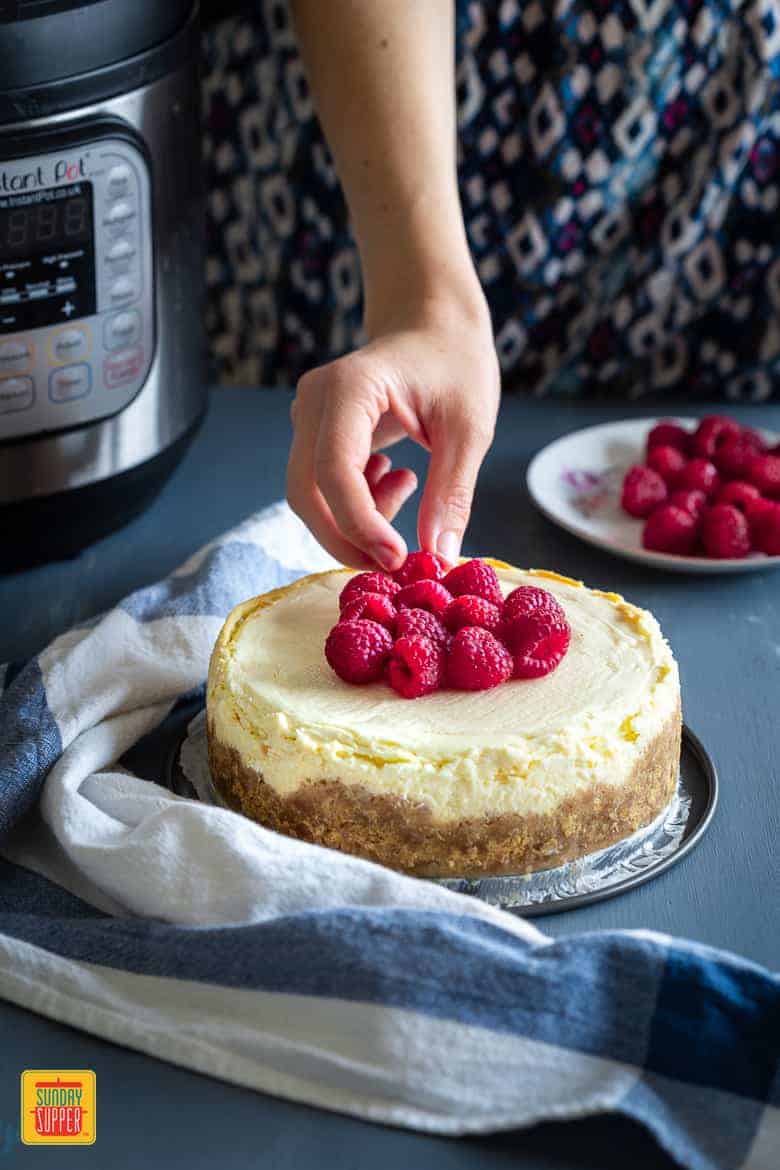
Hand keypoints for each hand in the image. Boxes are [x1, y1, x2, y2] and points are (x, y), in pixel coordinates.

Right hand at [287, 297, 499, 570]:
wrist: (435, 325)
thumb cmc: (456, 364)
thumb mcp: (469, 430)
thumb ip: (451, 493)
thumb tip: (438, 555)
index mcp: (349, 388)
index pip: (334, 472)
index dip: (360, 524)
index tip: (399, 558)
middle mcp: (314, 400)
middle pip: (307, 493)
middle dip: (348, 539)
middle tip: (398, 559)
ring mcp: (307, 415)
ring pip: (310, 496)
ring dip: (355, 520)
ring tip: (409, 488)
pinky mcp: (314, 432)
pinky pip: (320, 486)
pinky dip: (355, 504)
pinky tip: (397, 478)